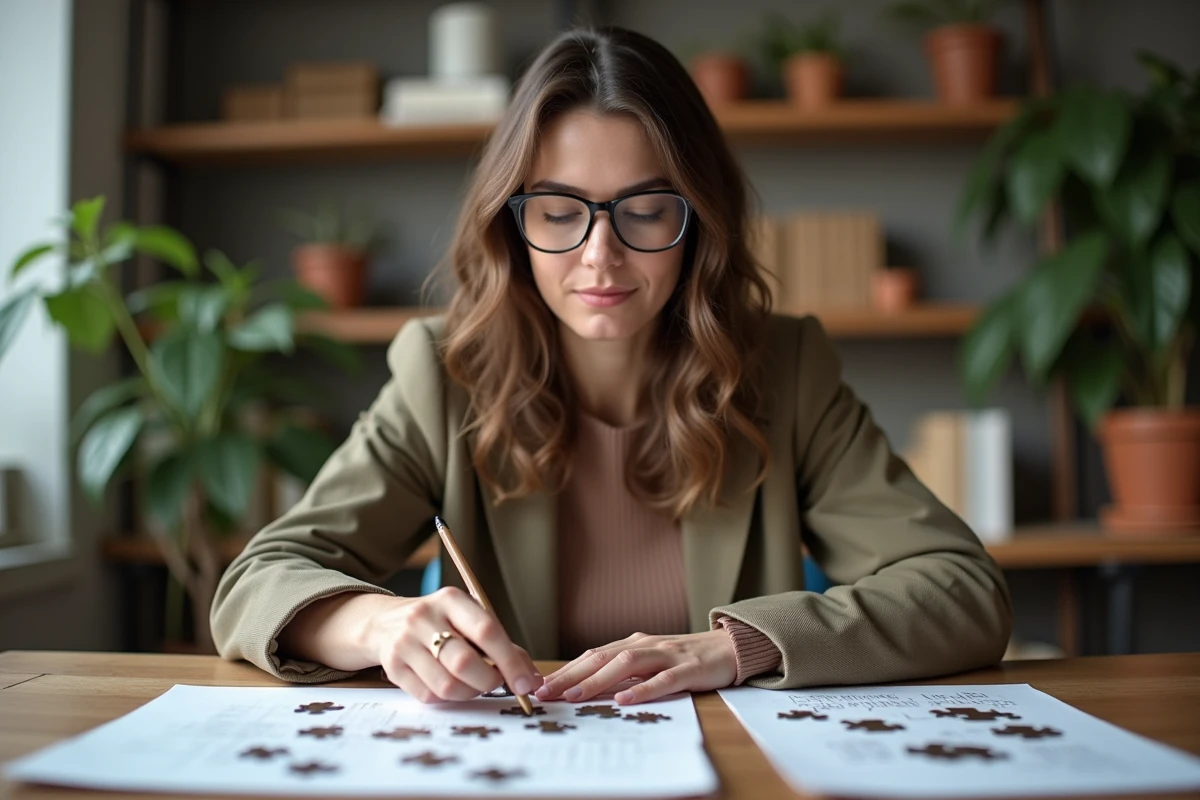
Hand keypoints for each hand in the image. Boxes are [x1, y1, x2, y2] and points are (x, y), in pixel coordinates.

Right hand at [365, 587, 542, 703]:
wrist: (383, 623)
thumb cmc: (439, 622)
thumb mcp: (468, 619)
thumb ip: (502, 645)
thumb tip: (532, 678)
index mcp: (450, 599)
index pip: (486, 630)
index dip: (509, 660)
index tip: (525, 683)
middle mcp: (423, 618)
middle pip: (465, 662)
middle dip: (489, 682)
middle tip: (495, 683)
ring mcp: (404, 643)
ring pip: (447, 685)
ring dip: (469, 693)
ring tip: (473, 684)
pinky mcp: (393, 668)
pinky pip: (429, 696)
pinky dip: (447, 698)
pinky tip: (450, 685)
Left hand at [535, 630, 737, 705]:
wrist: (730, 647)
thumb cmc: (686, 658)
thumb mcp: (651, 661)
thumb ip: (624, 671)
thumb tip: (587, 688)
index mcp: (633, 644)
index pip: (591, 656)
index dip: (564, 671)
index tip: (539, 686)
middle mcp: (645, 645)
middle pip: (601, 658)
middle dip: (570, 676)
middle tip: (544, 693)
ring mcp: (667, 655)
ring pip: (626, 665)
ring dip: (597, 681)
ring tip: (574, 696)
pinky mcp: (688, 669)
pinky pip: (662, 680)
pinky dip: (642, 689)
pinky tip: (624, 699)